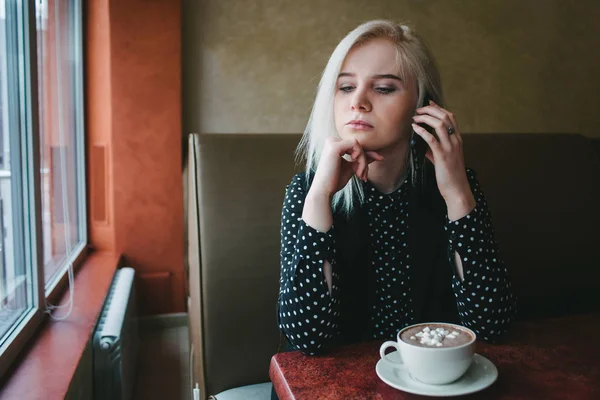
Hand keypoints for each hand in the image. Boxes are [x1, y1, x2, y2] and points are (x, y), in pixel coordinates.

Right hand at [309, 137, 383, 198]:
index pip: (355, 146)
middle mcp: (332, 141)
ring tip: (360, 174)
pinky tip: (355, 167)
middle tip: (363, 175)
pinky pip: (356, 145)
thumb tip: (377, 155)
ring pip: (358, 145)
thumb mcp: (352, 167)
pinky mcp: (335, 146)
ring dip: (363, 161)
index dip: (367, 155)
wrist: (324, 190)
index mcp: (334, 145)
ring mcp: (332, 142)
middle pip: (358, 145)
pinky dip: (360, 157)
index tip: (377, 162)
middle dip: (364, 160)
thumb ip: (362, 160)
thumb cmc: (335, 180)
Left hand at [411, 101, 474, 218]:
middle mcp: (455, 141)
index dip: (439, 108)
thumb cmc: (449, 175)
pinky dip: (422, 131)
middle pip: (445, 117)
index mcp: (457, 140)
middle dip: (430, 110)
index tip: (428, 104)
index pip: (451, 117)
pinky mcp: (442, 156)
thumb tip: (423, 145)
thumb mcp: (442, 159)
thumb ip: (434, 150)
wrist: (457, 189)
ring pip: (440, 124)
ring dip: (426, 118)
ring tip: (415, 117)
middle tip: (418, 110)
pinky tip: (415, 128)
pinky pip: (432, 139)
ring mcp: (450, 148)